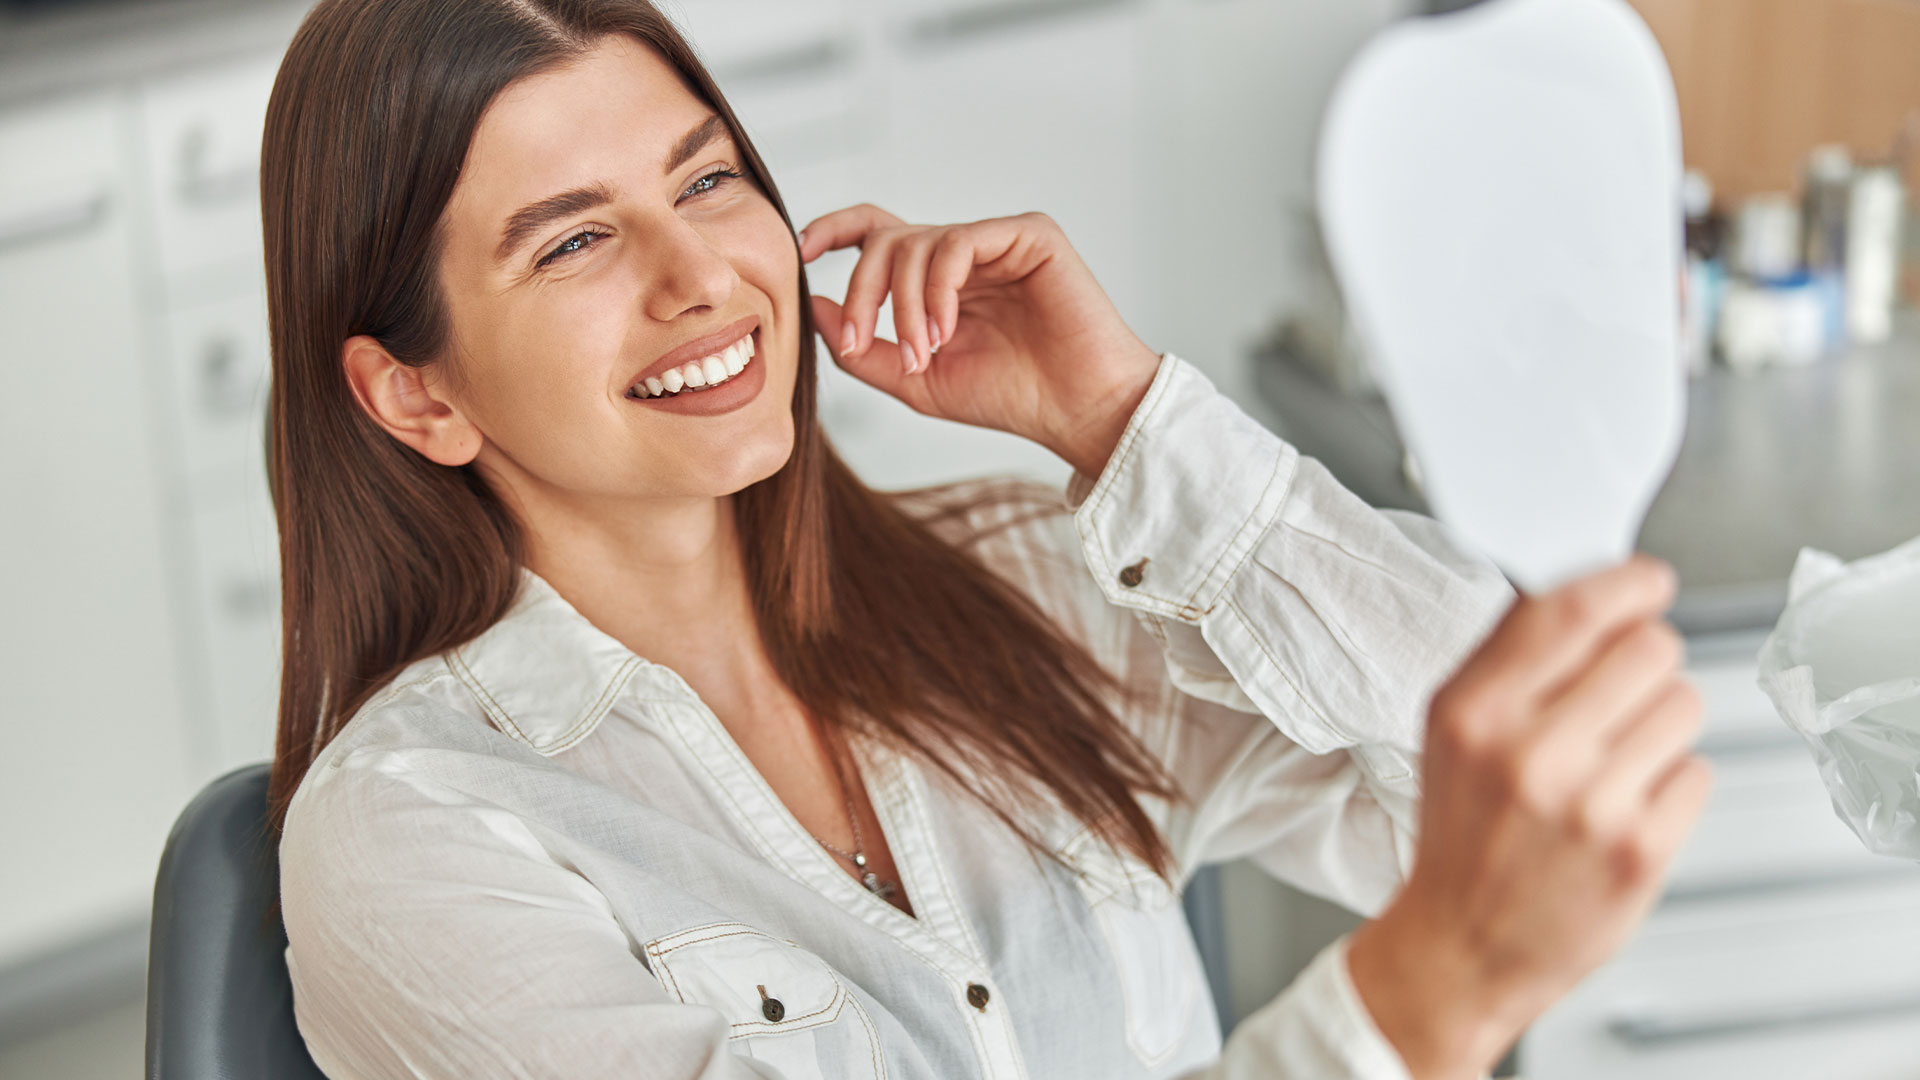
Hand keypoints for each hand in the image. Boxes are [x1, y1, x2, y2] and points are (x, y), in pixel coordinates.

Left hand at [797, 204, 1160, 477]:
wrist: (1076, 411)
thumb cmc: (1010, 398)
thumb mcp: (915, 382)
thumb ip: (861, 348)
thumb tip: (813, 306)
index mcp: (940, 280)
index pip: (880, 233)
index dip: (836, 229)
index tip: (802, 250)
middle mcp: (967, 254)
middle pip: (887, 239)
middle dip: (862, 291)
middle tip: (859, 340)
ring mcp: (998, 241)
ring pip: (918, 242)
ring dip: (904, 303)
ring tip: (923, 352)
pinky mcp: (1030, 234)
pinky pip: (959, 241)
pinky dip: (939, 287)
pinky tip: (946, 329)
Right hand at [1346, 554, 1712, 1079]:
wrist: (1460, 946)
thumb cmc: (1461, 832)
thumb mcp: (1449, 731)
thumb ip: (1508, 659)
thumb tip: (1590, 594)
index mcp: (1474, 711)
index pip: (1572, 610)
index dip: (1628, 583)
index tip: (1650, 581)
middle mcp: (1529, 752)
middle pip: (1649, 648)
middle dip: (1647, 662)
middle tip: (1622, 696)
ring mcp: (1590, 804)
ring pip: (1684, 705)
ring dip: (1662, 723)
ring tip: (1619, 759)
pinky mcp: (1640, 851)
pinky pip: (1698, 773)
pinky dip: (1672, 784)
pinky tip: (1626, 807)